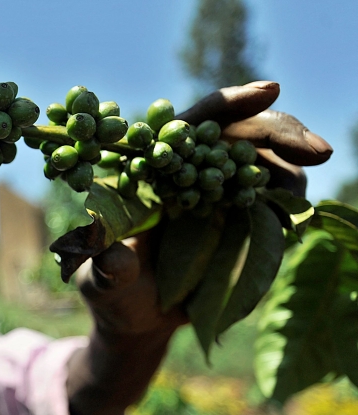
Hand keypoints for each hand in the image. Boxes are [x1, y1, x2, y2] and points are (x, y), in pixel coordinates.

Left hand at [67, 81, 332, 414]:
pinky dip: (289, 208)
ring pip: (265, 168)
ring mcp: (218, 200)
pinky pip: (273, 209)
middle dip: (282, 134)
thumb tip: (118, 259)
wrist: (135, 320)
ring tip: (298, 196)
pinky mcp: (239, 228)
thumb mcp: (98, 280)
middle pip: (241, 137)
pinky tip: (297, 216)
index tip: (269, 91)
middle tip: (318, 151)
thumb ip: (107, 268)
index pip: (193, 123)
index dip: (230, 104)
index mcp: (151, 170)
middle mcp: (188, 176)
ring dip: (291, 174)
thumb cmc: (108, 293)